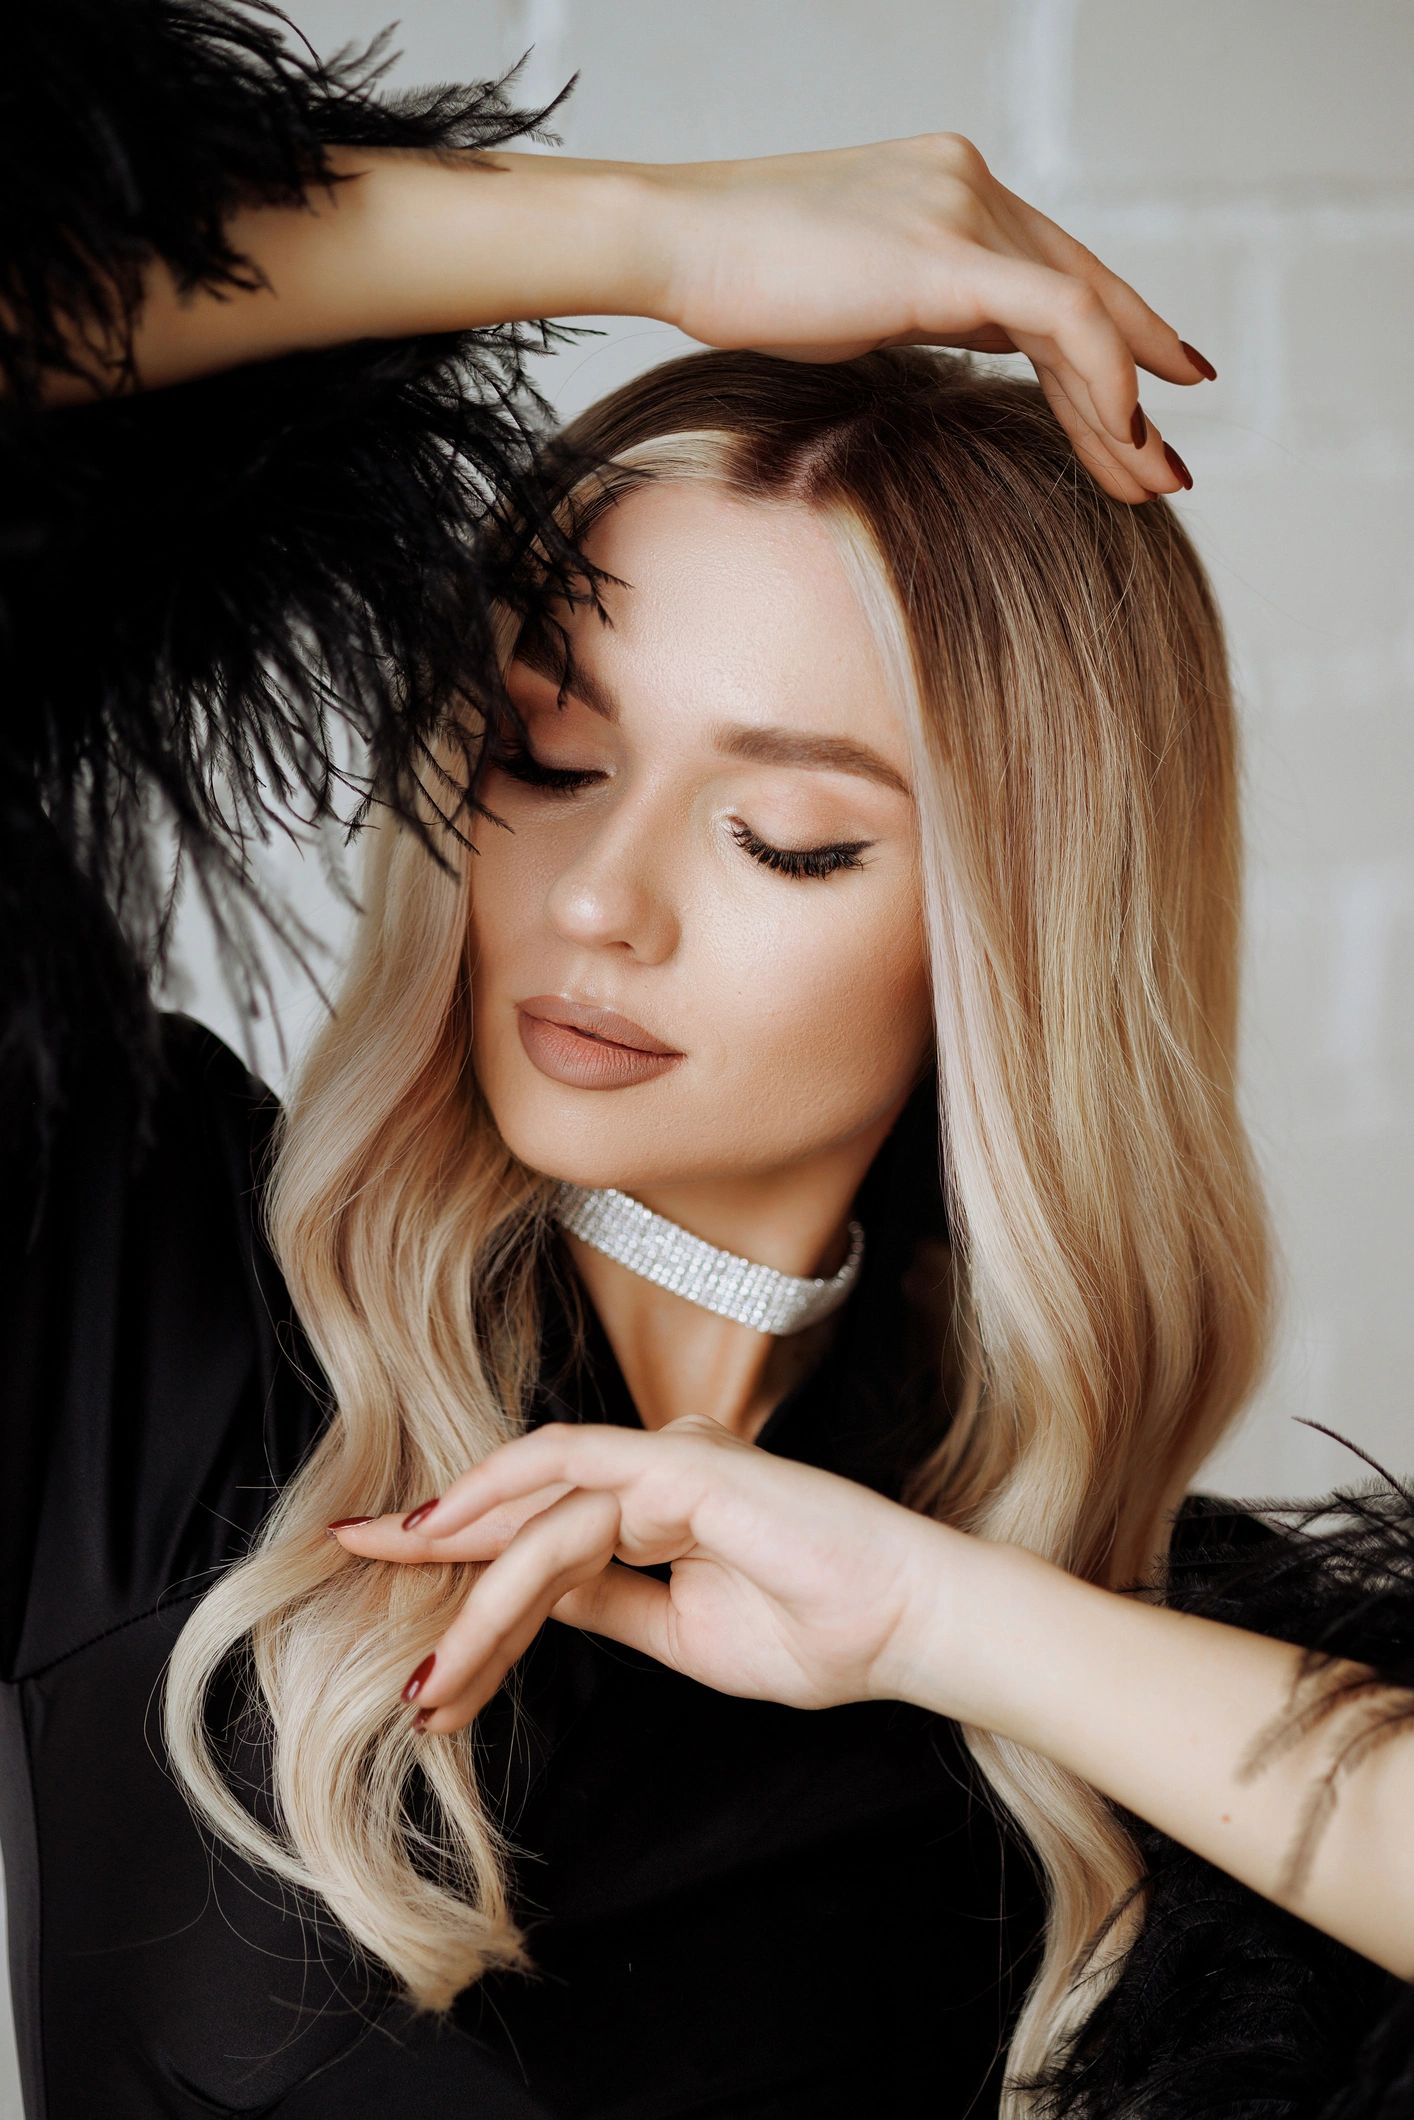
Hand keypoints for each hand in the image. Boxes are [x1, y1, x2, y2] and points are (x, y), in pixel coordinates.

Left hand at [327, 1413, 974, 1735]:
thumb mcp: (682, 1634)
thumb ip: (606, 1605)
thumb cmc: (820, 1632)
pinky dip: (504, 1512)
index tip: (394, 1607)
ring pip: (537, 1517)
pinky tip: (449, 1544)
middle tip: (344, 1567)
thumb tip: (532, 1603)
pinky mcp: (683, 1463)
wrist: (907, 1627)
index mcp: (656, 1508)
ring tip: (427, 1674)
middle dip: (429, 1545)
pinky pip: (574, 1480)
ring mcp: (667, 1461)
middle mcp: (653, 1473)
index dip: (462, 1565)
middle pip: (519, 1511)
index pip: (540, 1535)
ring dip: (472, 1591)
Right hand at [648, 131, 1206, 503]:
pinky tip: (1118, 435)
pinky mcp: (949, 250)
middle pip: (1084, 290)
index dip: (1116, 332)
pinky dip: (1100, 380)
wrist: (676, 239)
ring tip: (1148, 479)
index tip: (1153, 393)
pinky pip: (1063, 317)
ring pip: (1084, 311)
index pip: (1055, 268)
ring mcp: (964, 208)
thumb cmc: (738, 278)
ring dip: (1119, 408)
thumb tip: (973, 339)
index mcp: (950, 188)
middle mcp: (971, 185)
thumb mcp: (857, 294)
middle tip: (1164, 463)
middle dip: (1135, 383)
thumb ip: (929, 304)